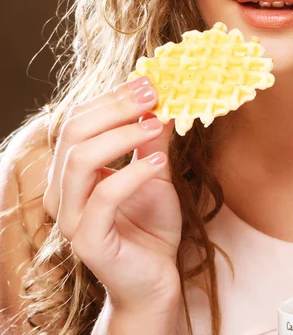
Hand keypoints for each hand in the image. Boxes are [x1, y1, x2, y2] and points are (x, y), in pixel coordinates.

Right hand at [42, 77, 182, 313]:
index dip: (111, 98)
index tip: (148, 82)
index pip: (78, 122)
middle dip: (114, 108)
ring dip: (122, 136)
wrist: (157, 276)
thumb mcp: (155, 171)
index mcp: (73, 172)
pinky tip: (158, 163)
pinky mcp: (88, 239)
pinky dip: (132, 174)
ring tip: (156, 125)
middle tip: (152, 94)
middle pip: (74, 133)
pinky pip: (104, 196)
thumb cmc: (152, 224)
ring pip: (79, 160)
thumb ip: (152, 139)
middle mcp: (63, 191)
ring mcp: (71, 217)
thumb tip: (163, 100)